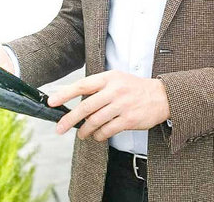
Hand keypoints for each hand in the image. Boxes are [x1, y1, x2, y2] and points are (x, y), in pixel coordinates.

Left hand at [47, 70, 170, 141]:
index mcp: (109, 78)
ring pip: (95, 121)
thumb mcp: (117, 79)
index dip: (65, 93)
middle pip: (86, 107)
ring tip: (82, 134)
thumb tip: (76, 100)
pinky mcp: (129, 120)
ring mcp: (122, 105)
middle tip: (59, 128)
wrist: (162, 96)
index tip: (51, 101)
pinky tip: (98, 136)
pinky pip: (107, 131)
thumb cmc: (134, 88)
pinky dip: (99, 136)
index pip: (82, 85)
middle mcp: (114, 90)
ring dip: (85, 131)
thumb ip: (98, 87)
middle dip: (69, 119)